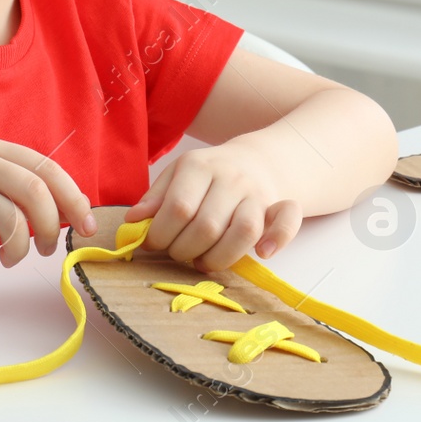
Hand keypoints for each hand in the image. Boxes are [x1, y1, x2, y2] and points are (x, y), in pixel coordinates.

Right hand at [0, 137, 96, 268]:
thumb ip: (24, 191)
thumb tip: (77, 211)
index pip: (46, 169)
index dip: (73, 199)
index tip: (88, 226)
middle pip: (34, 192)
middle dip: (51, 228)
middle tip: (48, 249)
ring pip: (10, 221)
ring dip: (18, 250)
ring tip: (8, 257)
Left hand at [123, 142, 301, 271]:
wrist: (257, 160)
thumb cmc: (209, 174)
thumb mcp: (177, 175)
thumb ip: (155, 197)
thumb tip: (133, 221)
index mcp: (199, 166)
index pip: (178, 207)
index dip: (161, 234)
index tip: (153, 244)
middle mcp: (231, 178)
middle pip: (207, 226)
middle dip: (184, 250)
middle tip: (176, 253)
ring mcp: (257, 193)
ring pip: (243, 231)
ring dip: (218, 257)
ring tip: (201, 261)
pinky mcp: (279, 207)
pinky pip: (287, 223)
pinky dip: (277, 240)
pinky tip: (262, 253)